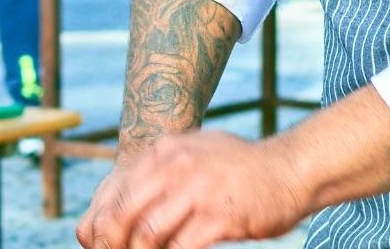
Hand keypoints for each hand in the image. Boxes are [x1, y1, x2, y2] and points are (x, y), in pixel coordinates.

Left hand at [76, 130, 311, 247]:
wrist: (291, 169)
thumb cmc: (238, 169)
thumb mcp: (193, 155)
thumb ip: (157, 174)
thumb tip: (116, 208)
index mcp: (163, 150)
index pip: (111, 192)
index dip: (98, 227)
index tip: (102, 246)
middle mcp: (175, 165)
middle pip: (120, 214)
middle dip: (112, 245)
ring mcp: (197, 189)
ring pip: (146, 234)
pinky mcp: (220, 216)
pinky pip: (179, 248)